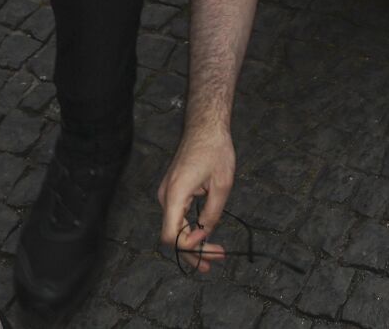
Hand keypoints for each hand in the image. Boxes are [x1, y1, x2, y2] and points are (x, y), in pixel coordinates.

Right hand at [156, 125, 234, 273]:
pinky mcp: (173, 191)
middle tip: (214, 262)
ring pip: (176, 227)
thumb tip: (205, 234)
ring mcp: (168, 194)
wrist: (205, 126)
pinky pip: (178, 217)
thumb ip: (212, 213)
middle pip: (173, 235)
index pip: (171, 235)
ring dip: (193, 242)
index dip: (189, 246)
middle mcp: (166, 196)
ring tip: (213, 255)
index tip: (210, 242)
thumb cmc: (215, 150)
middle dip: (193, 251)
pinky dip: (190, 228)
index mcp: (175, 195)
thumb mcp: (222, 184)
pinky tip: (204, 236)